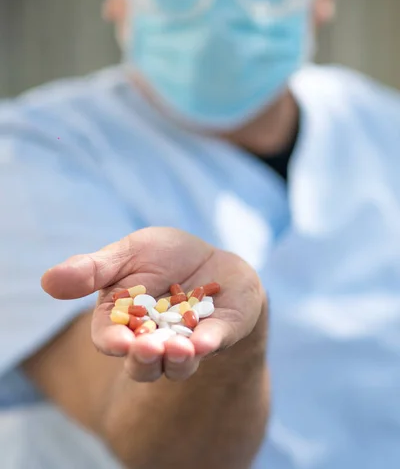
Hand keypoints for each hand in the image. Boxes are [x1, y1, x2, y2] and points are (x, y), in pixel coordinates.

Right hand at [42, 228, 264, 381]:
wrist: (210, 259)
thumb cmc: (161, 258)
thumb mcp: (126, 254)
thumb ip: (92, 270)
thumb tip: (47, 281)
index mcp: (124, 322)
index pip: (110, 338)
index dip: (112, 341)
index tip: (118, 341)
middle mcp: (154, 340)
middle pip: (143, 362)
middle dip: (143, 359)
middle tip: (146, 349)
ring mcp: (188, 341)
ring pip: (179, 364)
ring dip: (177, 359)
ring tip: (178, 349)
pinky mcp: (219, 332)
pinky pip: (215, 341)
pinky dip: (211, 342)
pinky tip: (206, 340)